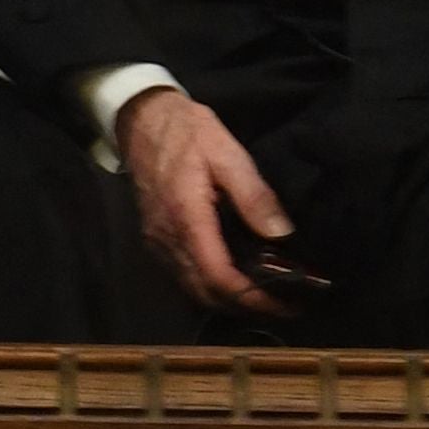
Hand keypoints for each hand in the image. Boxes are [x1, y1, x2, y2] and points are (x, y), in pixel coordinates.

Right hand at [117, 84, 296, 320]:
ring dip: (228, 301)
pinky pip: (183, 277)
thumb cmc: (187, 132)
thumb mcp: (227, 153)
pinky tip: (236, 279)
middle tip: (285, 306)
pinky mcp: (155, 240)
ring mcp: (157, 242)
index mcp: (187, 219)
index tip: (286, 304)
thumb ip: (254, 195)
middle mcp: (167, 239)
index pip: (219, 277)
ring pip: (193, 290)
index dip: (253, 297)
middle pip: (206, 293)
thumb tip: (282, 234)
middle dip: (245, 307)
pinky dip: (211, 287)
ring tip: (266, 297)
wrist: (141, 121)